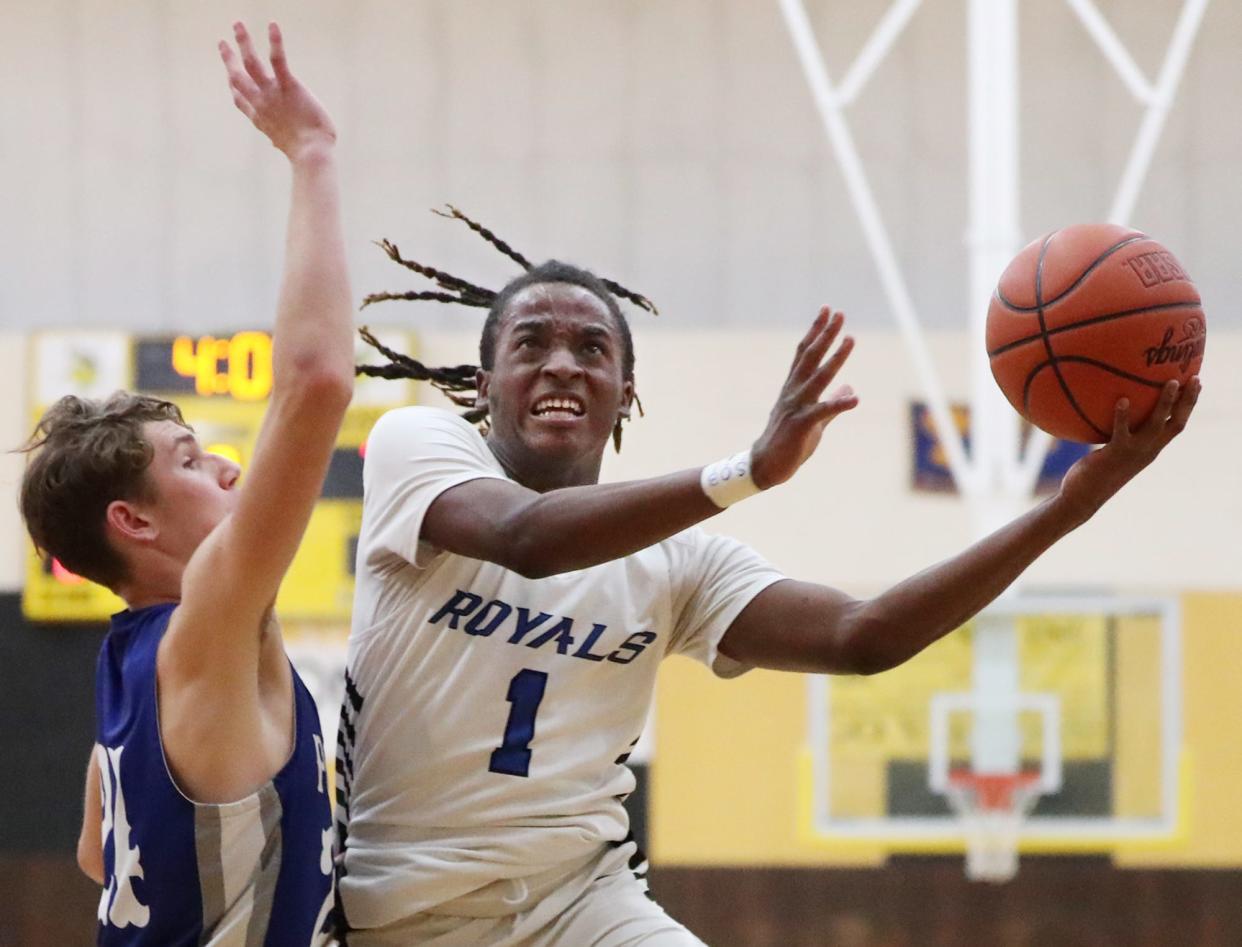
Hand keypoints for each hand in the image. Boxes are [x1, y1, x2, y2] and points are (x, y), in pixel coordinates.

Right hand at [219, 22, 335, 160]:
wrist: (312, 153)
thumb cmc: (307, 153)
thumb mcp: (287, 145)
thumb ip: (280, 138)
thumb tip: (277, 144)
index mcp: (260, 119)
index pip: (240, 100)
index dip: (232, 87)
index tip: (228, 77)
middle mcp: (260, 103)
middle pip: (237, 77)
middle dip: (228, 59)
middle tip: (222, 43)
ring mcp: (272, 93)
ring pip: (250, 63)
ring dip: (243, 41)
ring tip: (238, 24)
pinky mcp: (288, 86)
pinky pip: (277, 59)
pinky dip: (275, 41)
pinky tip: (272, 25)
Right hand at [750, 308, 858, 488]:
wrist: (766, 466)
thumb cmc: (788, 443)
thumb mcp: (816, 420)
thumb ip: (833, 403)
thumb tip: (850, 388)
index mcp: (795, 388)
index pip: (806, 353)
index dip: (817, 331)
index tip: (827, 311)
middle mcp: (794, 392)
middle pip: (811, 357)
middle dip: (826, 334)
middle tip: (839, 313)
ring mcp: (796, 407)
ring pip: (818, 377)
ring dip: (835, 358)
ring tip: (850, 339)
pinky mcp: (801, 426)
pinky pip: (822, 412)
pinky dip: (839, 405)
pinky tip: (856, 398)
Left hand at [1056, 376, 1200, 522]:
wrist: (1083, 498)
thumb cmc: (1094, 472)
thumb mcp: (1112, 450)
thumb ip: (1118, 433)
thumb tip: (1113, 407)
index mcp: (1150, 449)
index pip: (1176, 425)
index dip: (1188, 406)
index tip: (1196, 385)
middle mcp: (1148, 451)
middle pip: (1176, 423)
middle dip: (1188, 401)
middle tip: (1195, 378)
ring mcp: (1133, 453)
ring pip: (1156, 425)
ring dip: (1165, 403)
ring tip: (1170, 382)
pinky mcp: (1115, 454)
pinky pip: (1121, 431)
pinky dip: (1122, 416)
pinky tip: (1122, 399)